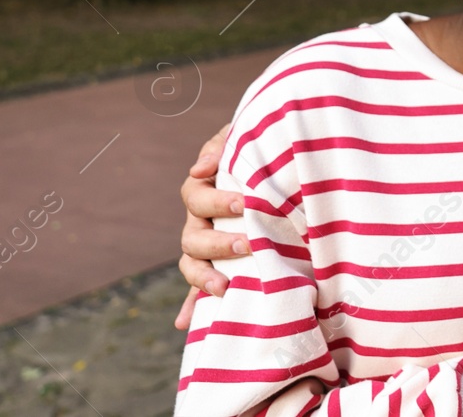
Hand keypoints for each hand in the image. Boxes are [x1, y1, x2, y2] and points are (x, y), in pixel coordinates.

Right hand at [173, 124, 247, 329]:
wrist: (276, 163)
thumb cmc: (258, 149)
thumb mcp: (242, 139)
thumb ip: (223, 144)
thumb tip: (200, 169)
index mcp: (203, 190)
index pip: (197, 197)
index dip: (217, 201)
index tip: (246, 203)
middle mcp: (200, 221)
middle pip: (193, 236)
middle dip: (219, 243)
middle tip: (248, 243)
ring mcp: (206, 246)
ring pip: (191, 264)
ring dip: (204, 278)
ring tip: (225, 286)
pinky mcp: (218, 264)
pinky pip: (198, 289)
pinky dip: (190, 306)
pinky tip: (187, 323)